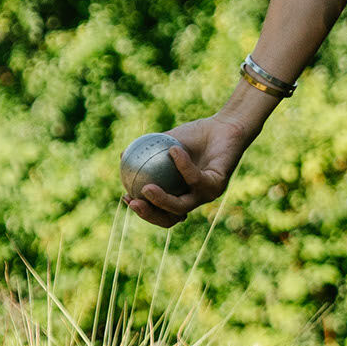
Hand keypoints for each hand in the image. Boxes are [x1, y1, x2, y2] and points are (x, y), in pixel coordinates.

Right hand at [125, 110, 255, 228]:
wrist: (224, 126)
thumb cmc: (196, 136)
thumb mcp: (167, 142)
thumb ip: (148, 151)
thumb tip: (122, 156)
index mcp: (180, 194)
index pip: (159, 211)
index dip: (142, 210)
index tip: (126, 197)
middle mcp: (193, 198)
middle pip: (169, 219)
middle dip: (149, 215)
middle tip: (134, 201)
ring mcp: (206, 195)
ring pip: (181, 206)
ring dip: (163, 200)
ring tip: (148, 188)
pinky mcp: (218, 185)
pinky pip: (195, 178)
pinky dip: (182, 164)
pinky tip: (173, 150)